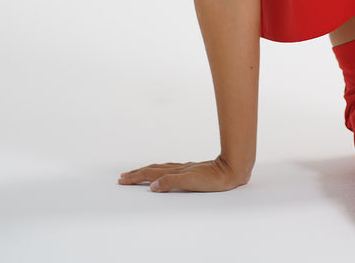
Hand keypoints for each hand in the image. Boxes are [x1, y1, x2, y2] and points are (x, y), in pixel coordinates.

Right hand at [117, 154, 250, 191]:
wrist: (232, 168)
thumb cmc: (215, 178)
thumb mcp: (192, 182)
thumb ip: (171, 182)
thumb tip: (151, 186)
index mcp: (176, 172)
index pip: (151, 174)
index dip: (136, 177)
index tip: (122, 179)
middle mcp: (178, 168)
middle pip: (153, 170)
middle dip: (137, 173)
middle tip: (122, 177)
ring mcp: (184, 168)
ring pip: (160, 168)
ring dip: (147, 171)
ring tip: (137, 172)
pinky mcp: (191, 170)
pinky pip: (169, 169)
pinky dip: (160, 170)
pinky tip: (163, 172)